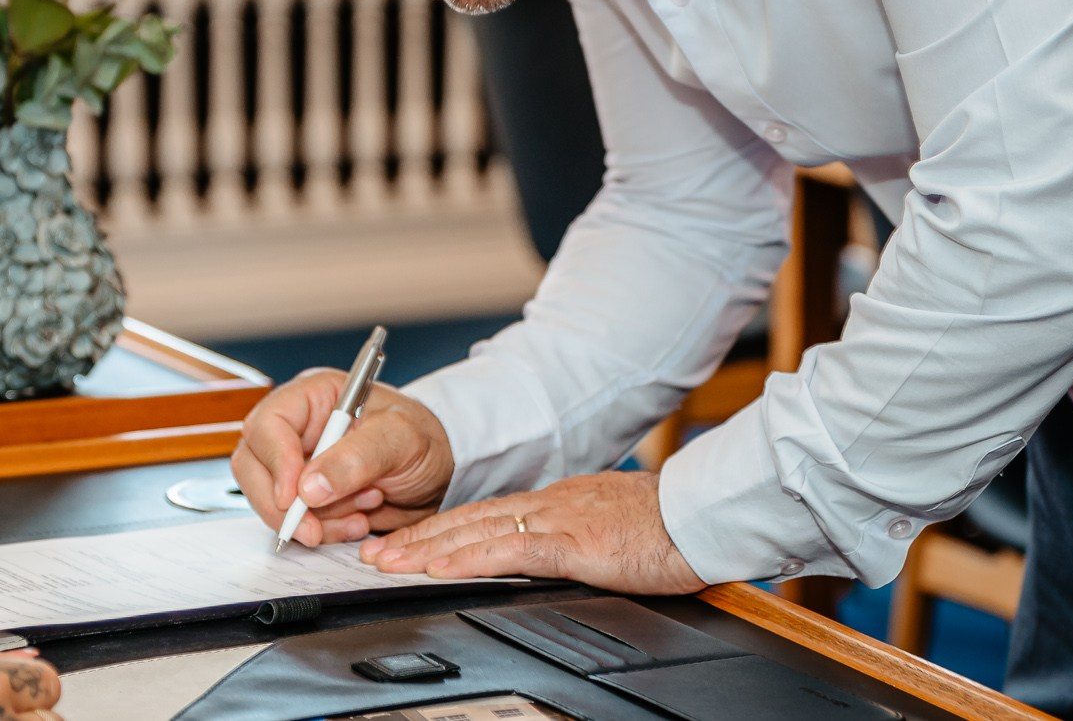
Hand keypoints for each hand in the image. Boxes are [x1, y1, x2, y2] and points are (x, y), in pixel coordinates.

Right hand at [231, 369, 454, 546]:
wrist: (441, 471)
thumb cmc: (423, 437)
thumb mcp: (400, 438)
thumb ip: (356, 459)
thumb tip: (308, 488)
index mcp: (313, 397)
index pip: (269, 425)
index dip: (275, 462)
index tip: (295, 496)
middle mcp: (297, 429)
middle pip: (253, 465)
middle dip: (282, 503)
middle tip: (314, 529)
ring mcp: (298, 464)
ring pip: (272, 500)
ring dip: (314, 519)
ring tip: (362, 512)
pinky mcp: (307, 497)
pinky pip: (296, 521)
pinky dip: (324, 531)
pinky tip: (359, 522)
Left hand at [361, 470, 706, 595]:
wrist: (700, 515)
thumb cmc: (665, 526)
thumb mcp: (606, 528)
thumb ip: (572, 539)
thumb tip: (553, 555)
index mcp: (554, 503)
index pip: (482, 515)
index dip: (438, 529)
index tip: (404, 542)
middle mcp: (545, 505)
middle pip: (465, 520)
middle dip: (414, 538)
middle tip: (371, 552)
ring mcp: (554, 520)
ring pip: (474, 531)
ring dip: (425, 548)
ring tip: (387, 562)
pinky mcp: (570, 541)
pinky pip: (507, 550)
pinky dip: (467, 558)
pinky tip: (440, 568)